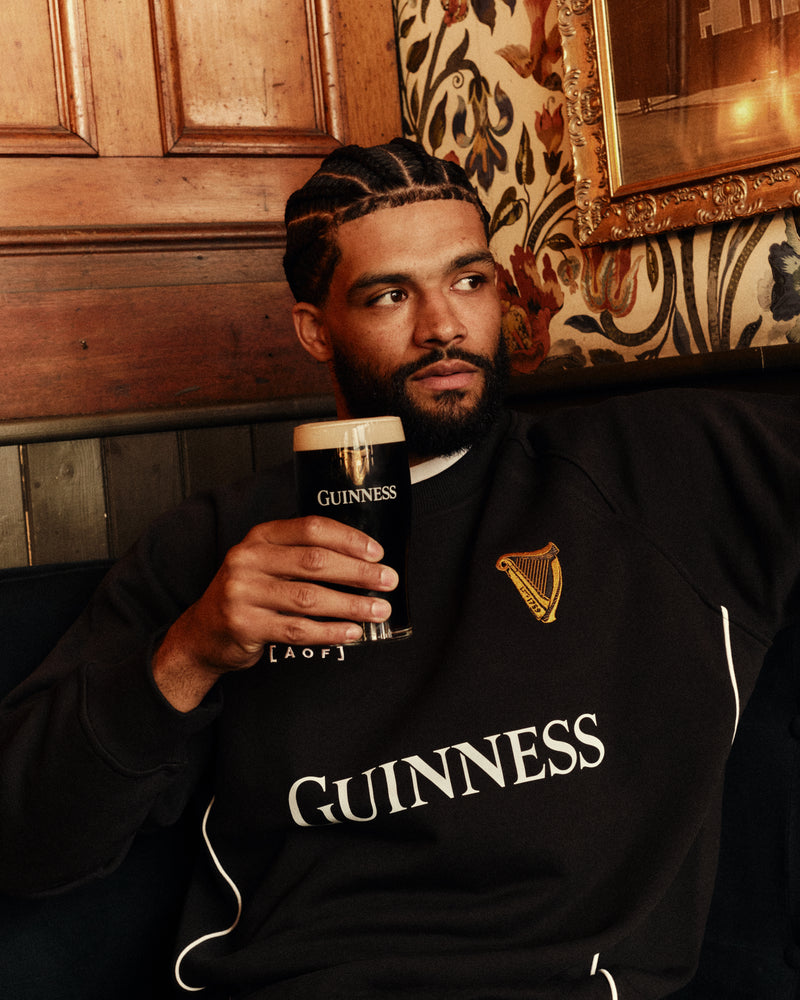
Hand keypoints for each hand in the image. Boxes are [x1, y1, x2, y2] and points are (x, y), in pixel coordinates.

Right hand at [152, 516, 397, 709]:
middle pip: (315, 562)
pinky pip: (297, 629)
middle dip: (358, 573)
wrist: (203, 632)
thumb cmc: (250, 594)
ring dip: (351, 606)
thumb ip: (302, 555)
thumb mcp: (267, 563)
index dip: (349, 539)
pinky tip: (352, 632)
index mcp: (260, 537)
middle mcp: (248, 559)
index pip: (311, 529)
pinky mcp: (244, 625)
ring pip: (310, 598)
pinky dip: (330, 632)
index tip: (377, 553)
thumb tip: (364, 562)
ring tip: (379, 610)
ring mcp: (243, 593)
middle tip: (388, 581)